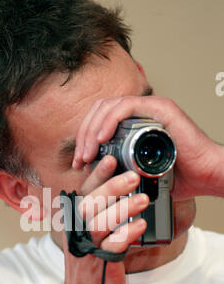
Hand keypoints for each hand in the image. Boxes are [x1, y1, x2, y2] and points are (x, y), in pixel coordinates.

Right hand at [60, 156, 148, 283]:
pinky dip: (126, 234)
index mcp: (75, 223)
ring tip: (143, 199)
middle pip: (90, 204)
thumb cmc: (90, 270)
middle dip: (111, 187)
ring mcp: (86, 248)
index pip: (84, 194)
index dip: (96, 176)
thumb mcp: (88, 239)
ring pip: (100, 223)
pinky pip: (111, 246)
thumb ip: (97, 217)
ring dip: (122, 208)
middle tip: (133, 176)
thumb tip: (114, 192)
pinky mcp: (99, 264)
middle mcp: (77, 233)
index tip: (110, 159)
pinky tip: (140, 225)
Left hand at [72, 96, 223, 199]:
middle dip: (83, 136)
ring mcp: (149, 109)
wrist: (205, 175)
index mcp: (133, 124)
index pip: (99, 121)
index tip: (79, 162)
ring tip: (87, 155)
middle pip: (99, 111)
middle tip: (79, 161)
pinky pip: (126, 107)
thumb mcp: (138, 174)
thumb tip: (93, 177)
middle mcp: (140, 113)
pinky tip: (101, 139)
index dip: (84, 139)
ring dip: (92, 131)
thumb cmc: (177, 176)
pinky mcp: (159, 109)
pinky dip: (109, 121)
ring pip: (108, 107)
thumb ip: (118, 170)